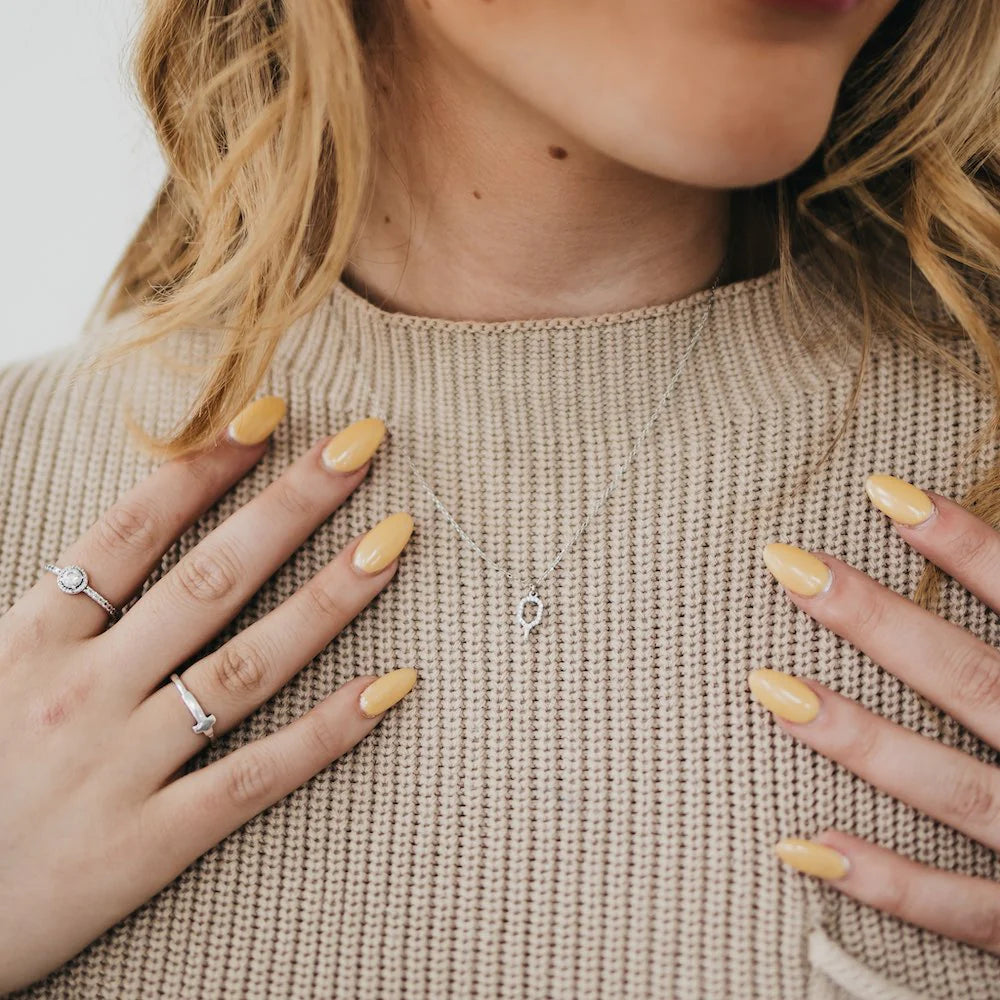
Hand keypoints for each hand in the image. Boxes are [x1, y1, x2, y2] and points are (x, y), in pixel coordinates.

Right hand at [0, 399, 416, 992]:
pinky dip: (328, 732)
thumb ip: (46, 610)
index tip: (271, 413)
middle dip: (291, 506)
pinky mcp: (149, 844)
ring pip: (245, 666)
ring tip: (393, 540)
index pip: (132, 532)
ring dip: (328, 600)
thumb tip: (106, 547)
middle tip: (362, 446)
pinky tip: (392, 685)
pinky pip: (255, 777)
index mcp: (27, 642)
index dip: (204, 467)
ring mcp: (121, 768)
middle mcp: (81, 693)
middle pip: (207, 580)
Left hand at [752, 474, 999, 953]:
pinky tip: (805, 846)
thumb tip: (995, 559)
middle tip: (788, 565)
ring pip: (953, 787)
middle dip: (879, 623)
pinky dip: (893, 884)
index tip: (884, 491)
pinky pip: (966, 909)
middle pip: (973, 681)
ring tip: (769, 688)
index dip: (967, 546)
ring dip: (861, 740)